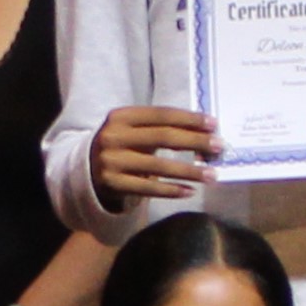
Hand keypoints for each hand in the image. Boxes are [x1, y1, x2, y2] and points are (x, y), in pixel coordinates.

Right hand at [91, 105, 218, 204]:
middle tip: (219, 147)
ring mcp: (112, 162)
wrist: (86, 171)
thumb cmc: (123, 147)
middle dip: (195, 141)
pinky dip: (172, 190)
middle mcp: (113, 136)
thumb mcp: (134, 131)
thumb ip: (161, 130)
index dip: (189, 119)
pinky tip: (190, 191)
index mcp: (121, 116)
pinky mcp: (113, 184)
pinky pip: (149, 188)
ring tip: (212, 174)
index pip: (161, 115)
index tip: (213, 124)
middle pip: (162, 137)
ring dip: (189, 171)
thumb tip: (205, 136)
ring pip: (159, 166)